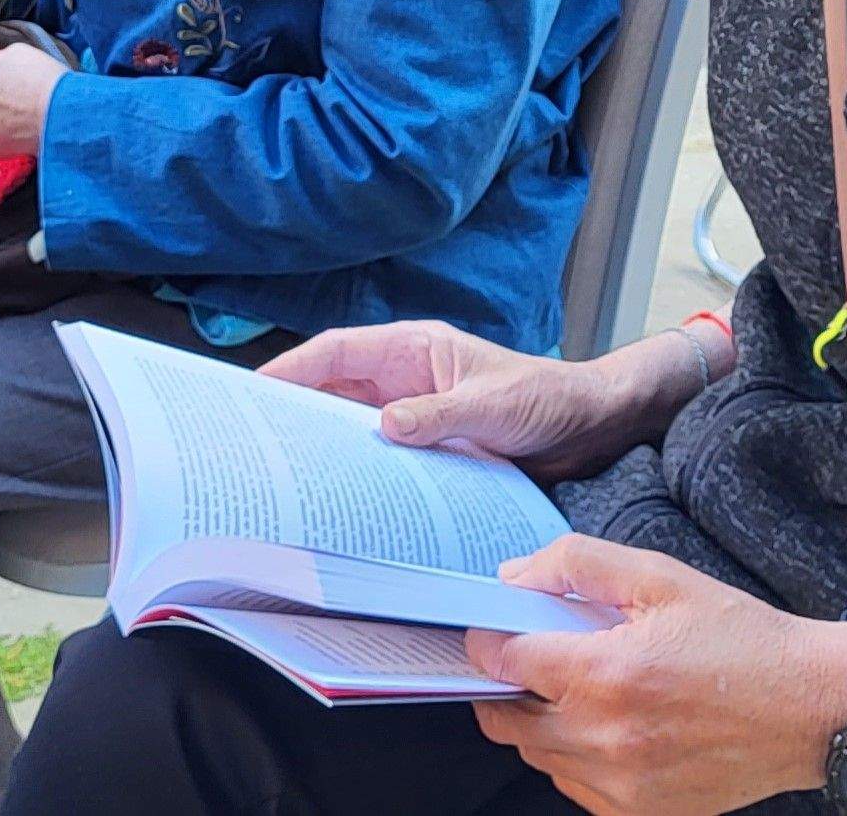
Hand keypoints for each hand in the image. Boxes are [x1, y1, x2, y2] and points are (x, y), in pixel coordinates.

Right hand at [261, 321, 691, 481]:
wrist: (592, 424)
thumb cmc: (549, 398)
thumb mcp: (494, 406)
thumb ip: (439, 414)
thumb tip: (385, 425)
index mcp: (415, 349)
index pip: (337, 352)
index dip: (292, 369)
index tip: (255, 392)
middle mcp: (406, 377)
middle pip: (334, 389)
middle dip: (294, 410)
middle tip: (255, 443)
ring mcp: (415, 411)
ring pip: (352, 424)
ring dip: (325, 446)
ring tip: (285, 475)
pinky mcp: (429, 444)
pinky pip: (382, 454)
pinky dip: (359, 470)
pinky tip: (342, 496)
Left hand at [465, 536, 846, 814]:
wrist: (812, 708)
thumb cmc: (743, 641)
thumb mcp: (660, 577)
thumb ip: (578, 564)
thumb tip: (514, 577)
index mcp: (607, 675)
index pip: (505, 662)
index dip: (490, 641)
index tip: (494, 632)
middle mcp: (607, 738)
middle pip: (506, 720)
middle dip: (504, 686)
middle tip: (528, 661)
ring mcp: (623, 784)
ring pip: (536, 756)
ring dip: (539, 723)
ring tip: (577, 691)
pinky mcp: (641, 811)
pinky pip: (574, 786)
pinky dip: (573, 757)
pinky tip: (605, 726)